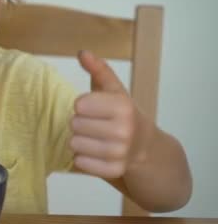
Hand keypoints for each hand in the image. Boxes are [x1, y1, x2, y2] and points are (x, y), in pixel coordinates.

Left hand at [70, 50, 148, 178]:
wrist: (148, 148)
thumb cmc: (124, 114)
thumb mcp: (115, 90)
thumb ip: (98, 70)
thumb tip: (82, 52)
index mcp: (123, 106)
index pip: (79, 105)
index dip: (83, 106)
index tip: (95, 108)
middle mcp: (123, 130)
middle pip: (74, 125)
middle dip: (81, 124)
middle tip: (96, 125)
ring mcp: (120, 153)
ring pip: (74, 144)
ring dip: (80, 141)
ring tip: (96, 139)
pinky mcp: (113, 170)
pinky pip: (80, 162)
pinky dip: (84, 158)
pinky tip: (97, 153)